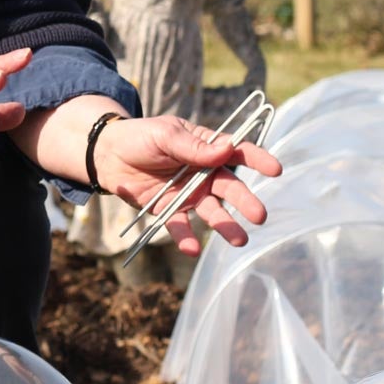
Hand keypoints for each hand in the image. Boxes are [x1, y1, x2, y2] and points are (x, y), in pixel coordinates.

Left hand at [93, 116, 282, 254]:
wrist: (108, 154)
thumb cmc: (140, 137)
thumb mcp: (165, 135)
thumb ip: (193, 146)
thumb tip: (226, 148)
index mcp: (206, 148)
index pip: (237, 152)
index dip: (257, 159)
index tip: (276, 169)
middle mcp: (202, 174)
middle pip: (228, 187)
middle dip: (245, 201)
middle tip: (259, 215)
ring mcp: (188, 194)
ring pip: (211, 211)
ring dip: (224, 225)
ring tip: (239, 240)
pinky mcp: (169, 210)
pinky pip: (180, 225)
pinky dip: (186, 237)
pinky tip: (191, 248)